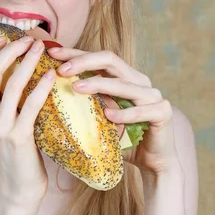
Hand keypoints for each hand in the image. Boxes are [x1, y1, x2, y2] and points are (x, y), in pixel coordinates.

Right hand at [0, 36, 56, 206]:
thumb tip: (10, 71)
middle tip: (28, 40)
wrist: (16, 189)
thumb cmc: (11, 154)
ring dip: (28, 62)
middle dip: (10, 50)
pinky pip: (31, 105)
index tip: (4, 38)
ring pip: (11, 84)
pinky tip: (52, 76)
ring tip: (42, 50)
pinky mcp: (18, 138)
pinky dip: (41, 87)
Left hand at [47, 47, 177, 176]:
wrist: (153, 161)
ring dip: (98, 85)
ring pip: (123, 84)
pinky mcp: (163, 113)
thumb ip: (87, 102)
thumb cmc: (122, 137)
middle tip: (61, 70)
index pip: (98, 58)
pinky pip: (142, 111)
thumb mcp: (100, 116)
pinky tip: (109, 116)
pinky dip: (125, 114)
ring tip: (77, 88)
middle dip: (84, 62)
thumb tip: (51, 93)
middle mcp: (140, 80)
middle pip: (111, 61)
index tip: (52, 53)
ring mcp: (153, 95)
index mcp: (125, 76)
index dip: (75, 53)